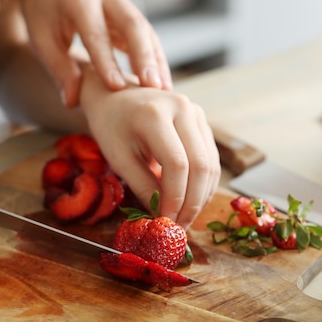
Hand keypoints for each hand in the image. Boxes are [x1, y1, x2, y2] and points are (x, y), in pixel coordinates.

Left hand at [22, 0, 172, 107]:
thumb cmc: (43, 14)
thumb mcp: (41, 40)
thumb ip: (59, 69)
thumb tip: (73, 101)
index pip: (96, 33)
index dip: (107, 60)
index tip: (117, 87)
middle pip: (133, 24)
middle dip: (145, 57)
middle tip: (154, 87)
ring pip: (145, 29)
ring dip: (156, 60)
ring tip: (164, 89)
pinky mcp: (130, 9)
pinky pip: (147, 34)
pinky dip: (154, 57)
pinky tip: (160, 80)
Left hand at [80, 68, 220, 228]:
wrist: (115, 95)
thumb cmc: (111, 126)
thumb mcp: (118, 158)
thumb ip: (142, 186)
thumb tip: (163, 217)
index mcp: (155, 114)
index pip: (177, 164)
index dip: (176, 198)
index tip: (167, 221)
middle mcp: (182, 109)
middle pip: (200, 165)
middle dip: (192, 202)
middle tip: (180, 226)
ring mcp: (196, 112)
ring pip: (211, 164)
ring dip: (201, 196)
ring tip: (185, 217)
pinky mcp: (201, 121)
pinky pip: (210, 158)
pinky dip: (204, 184)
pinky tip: (191, 200)